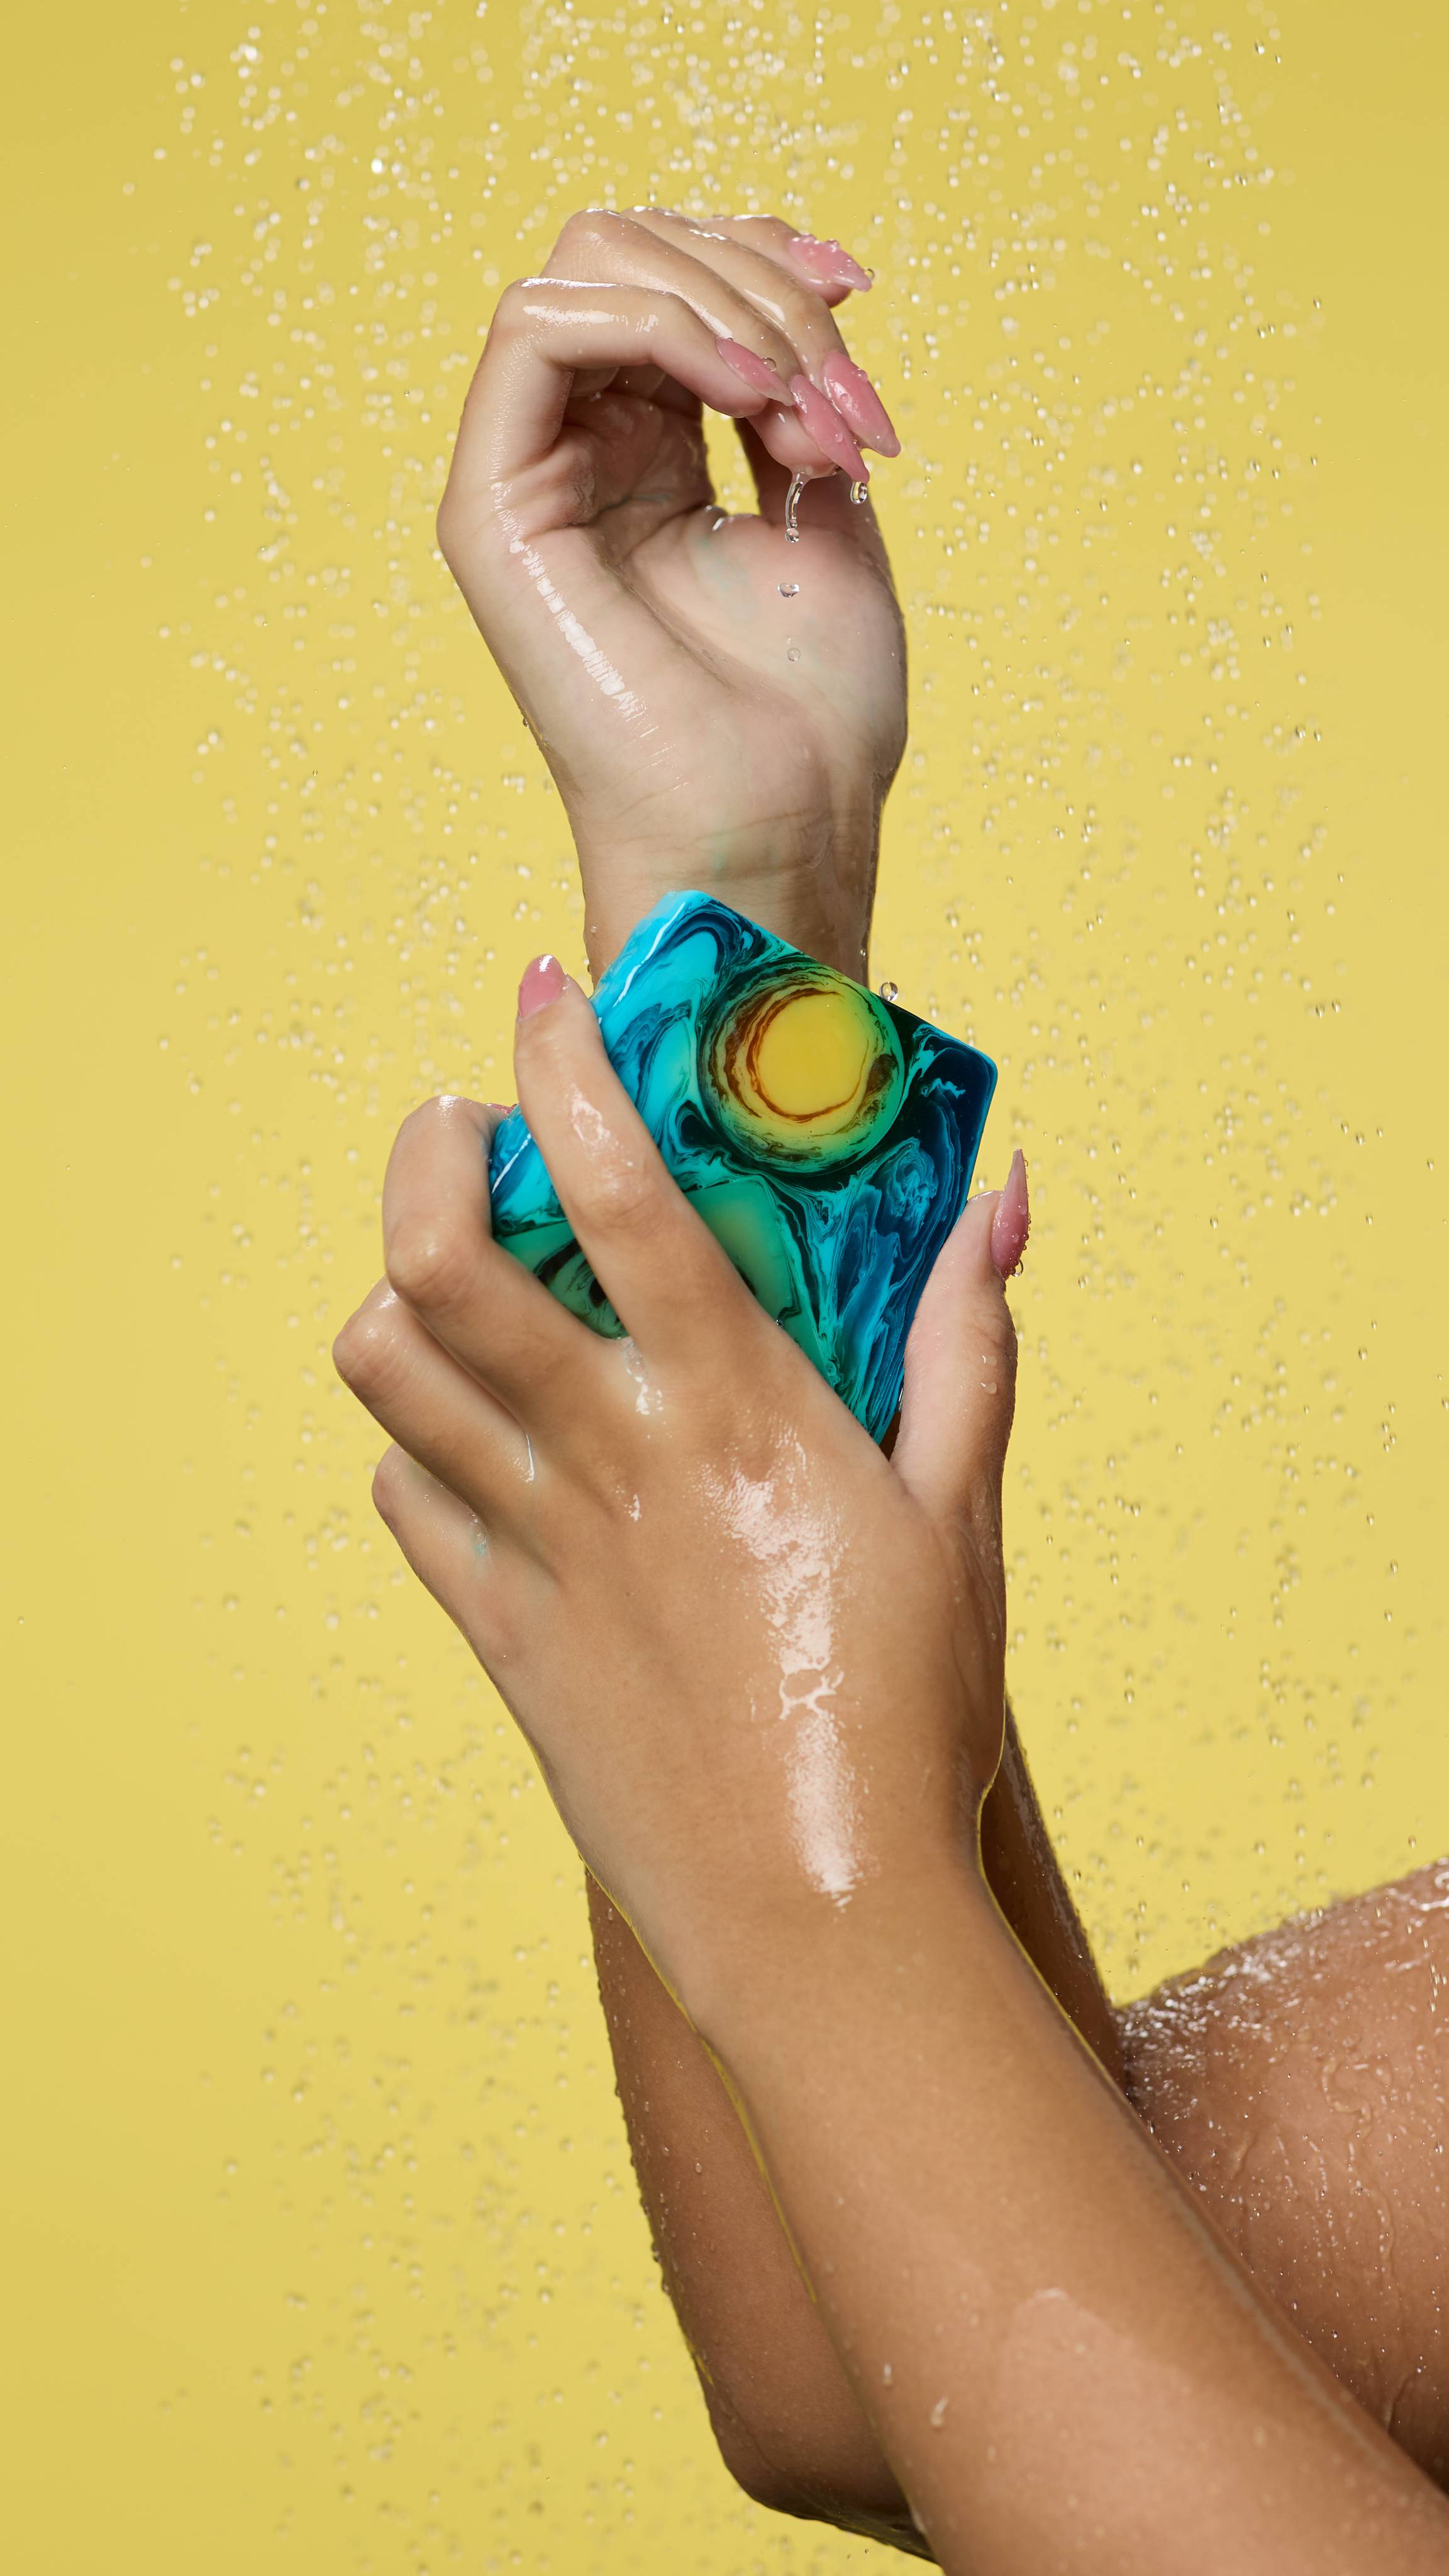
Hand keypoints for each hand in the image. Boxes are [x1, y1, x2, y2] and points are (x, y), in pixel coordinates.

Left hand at [333, 959, 1026, 1999]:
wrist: (827, 1923)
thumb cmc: (914, 1719)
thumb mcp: (964, 1519)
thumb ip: (966, 1346)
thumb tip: (998, 1201)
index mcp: (736, 1411)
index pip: (623, 1192)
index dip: (566, 1068)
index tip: (545, 995)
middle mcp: (614, 1459)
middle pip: (443, 1261)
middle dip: (426, 1155)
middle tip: (464, 1127)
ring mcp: (540, 1550)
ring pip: (388, 1374)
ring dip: (397, 1292)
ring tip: (452, 1274)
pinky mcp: (500, 1638)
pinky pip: (405, 1503)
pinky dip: (416, 1443)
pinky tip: (473, 1437)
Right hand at [436, 209, 908, 977]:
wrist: (779, 830)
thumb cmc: (810, 720)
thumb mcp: (826, 514)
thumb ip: (790, 399)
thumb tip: (796, 292)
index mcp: (648, 457)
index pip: (673, 278)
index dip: (766, 258)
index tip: (858, 295)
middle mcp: (578, 457)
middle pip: (626, 248)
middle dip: (757, 281)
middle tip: (834, 384)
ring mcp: (527, 480)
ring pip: (585, 265)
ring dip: (722, 302)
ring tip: (800, 401)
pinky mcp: (492, 511)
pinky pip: (537, 329)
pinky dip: (655, 322)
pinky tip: (741, 391)